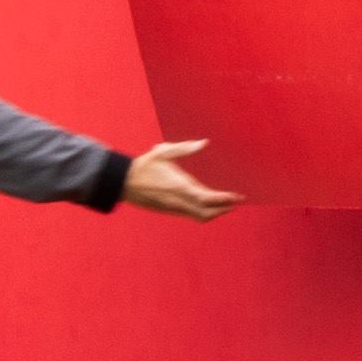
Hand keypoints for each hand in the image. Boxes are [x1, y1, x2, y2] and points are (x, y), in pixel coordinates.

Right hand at [119, 141, 240, 220]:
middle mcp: (179, 201)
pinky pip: (191, 215)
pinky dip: (204, 212)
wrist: (124, 182)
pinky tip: (208, 204)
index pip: (207, 198)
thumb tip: (204, 143)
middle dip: (223, 210)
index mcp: (179, 187)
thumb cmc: (145, 165)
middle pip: (207, 213)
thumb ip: (185, 148)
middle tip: (236, 202)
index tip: (237, 196)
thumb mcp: (163, 152)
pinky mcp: (170, 210)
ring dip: (215, 213)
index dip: (224, 200)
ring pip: (200, 217)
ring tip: (226, 205)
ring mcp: (174, 208)